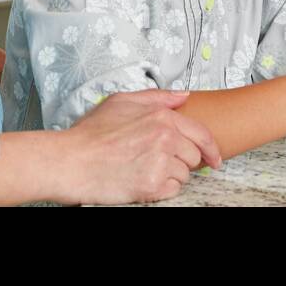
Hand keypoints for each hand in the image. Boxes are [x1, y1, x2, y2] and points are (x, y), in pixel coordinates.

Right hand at [62, 89, 221, 204]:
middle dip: (181, 160)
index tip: (214, 158)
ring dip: (170, 175)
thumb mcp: (121, 101)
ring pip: (184, 174)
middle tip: (159, 160)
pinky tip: (142, 180)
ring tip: (144, 168)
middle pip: (194, 156)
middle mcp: (165, 137)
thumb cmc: (92, 134)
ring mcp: (160, 161)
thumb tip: (183, 95)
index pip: (201, 133)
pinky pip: (173, 190)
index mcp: (161, 116)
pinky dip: (162, 189)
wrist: (72, 162)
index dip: (210, 148)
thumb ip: (157, 97)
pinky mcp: (153, 185)